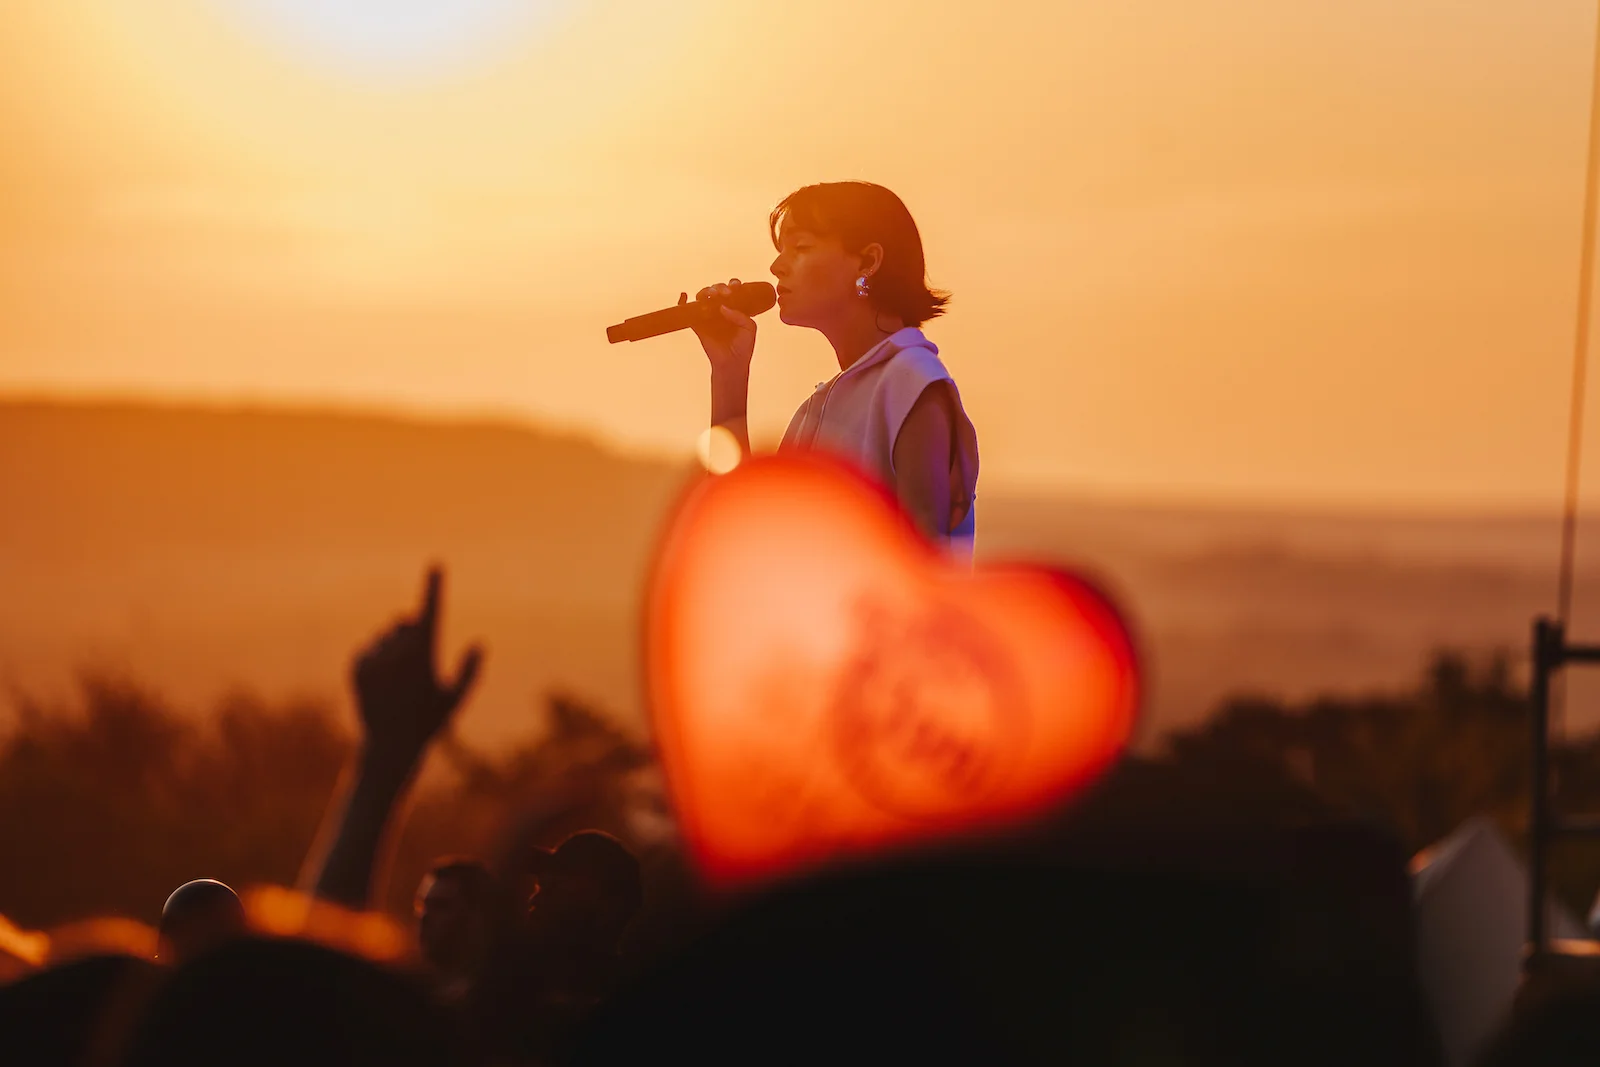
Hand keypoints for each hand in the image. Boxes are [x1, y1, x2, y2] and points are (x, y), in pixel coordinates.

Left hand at [351, 566, 483, 765]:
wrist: (389, 745)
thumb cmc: (429, 722)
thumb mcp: (456, 698)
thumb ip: (469, 670)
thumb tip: (479, 643)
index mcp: (424, 652)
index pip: (431, 610)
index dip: (434, 586)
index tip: (436, 565)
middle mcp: (396, 650)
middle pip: (404, 623)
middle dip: (410, 634)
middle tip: (415, 665)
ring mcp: (374, 657)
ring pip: (384, 637)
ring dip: (392, 650)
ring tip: (397, 683)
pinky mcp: (356, 665)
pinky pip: (367, 650)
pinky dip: (375, 661)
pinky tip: (381, 686)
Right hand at [680, 278, 756, 374]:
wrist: (732, 363)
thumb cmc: (742, 347)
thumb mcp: (749, 328)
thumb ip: (740, 316)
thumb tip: (723, 306)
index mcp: (734, 308)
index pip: (732, 291)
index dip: (733, 285)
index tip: (735, 287)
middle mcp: (721, 309)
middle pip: (717, 290)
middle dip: (720, 287)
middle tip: (725, 293)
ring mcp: (708, 316)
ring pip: (703, 297)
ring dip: (706, 291)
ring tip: (712, 295)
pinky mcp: (698, 324)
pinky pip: (689, 311)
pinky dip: (683, 302)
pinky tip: (684, 295)